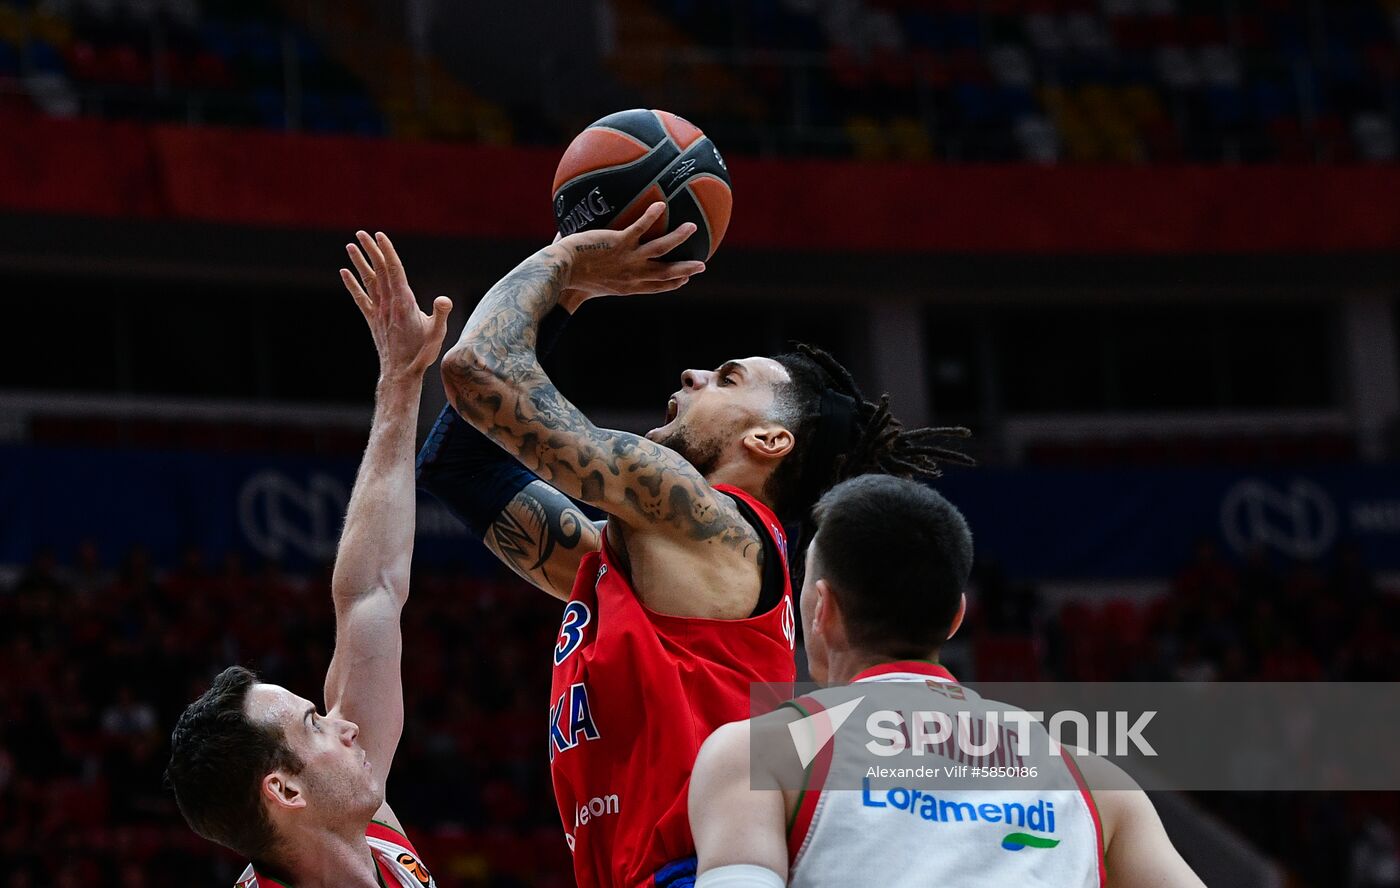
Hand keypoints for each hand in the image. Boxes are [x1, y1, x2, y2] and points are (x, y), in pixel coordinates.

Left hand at [341, 231, 452, 378]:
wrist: (401, 372)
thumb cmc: (422, 353)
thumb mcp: (437, 333)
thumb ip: (441, 314)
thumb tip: (444, 299)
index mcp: (405, 302)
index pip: (394, 270)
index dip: (387, 251)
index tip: (380, 235)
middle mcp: (388, 303)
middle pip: (379, 270)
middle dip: (371, 250)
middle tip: (362, 233)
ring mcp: (378, 311)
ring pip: (368, 281)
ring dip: (359, 262)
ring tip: (350, 246)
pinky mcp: (372, 319)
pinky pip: (360, 297)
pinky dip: (351, 284)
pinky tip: (344, 273)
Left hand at [555, 202, 705, 302]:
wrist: (561, 273)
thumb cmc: (566, 280)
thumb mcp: (586, 283)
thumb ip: (594, 272)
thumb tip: (589, 258)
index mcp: (626, 287)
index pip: (654, 287)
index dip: (671, 285)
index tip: (683, 281)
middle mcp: (631, 276)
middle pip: (666, 274)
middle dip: (685, 270)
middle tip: (702, 266)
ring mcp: (628, 259)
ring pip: (661, 250)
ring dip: (678, 239)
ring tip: (692, 227)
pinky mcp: (619, 243)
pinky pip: (640, 227)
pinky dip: (651, 216)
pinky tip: (661, 205)